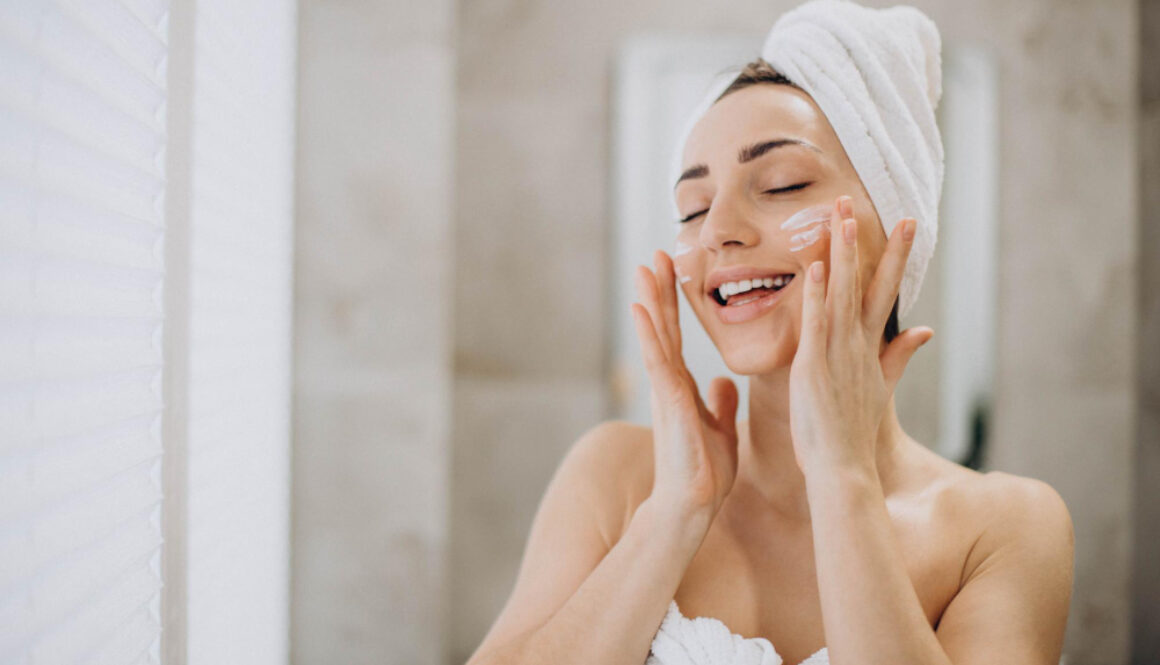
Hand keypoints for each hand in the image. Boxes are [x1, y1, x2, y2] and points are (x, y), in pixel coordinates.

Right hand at [631, 250, 740, 519]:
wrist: (693, 504)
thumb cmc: (705, 472)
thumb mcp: (721, 429)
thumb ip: (719, 403)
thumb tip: (723, 381)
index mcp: (682, 387)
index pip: (676, 335)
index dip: (673, 302)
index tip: (672, 269)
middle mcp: (670, 383)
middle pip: (663, 326)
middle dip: (660, 290)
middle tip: (656, 254)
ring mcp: (665, 391)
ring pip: (656, 336)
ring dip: (650, 301)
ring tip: (645, 268)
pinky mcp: (667, 401)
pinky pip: (657, 360)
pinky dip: (649, 333)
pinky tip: (642, 309)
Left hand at [788, 196, 933, 475]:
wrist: (843, 468)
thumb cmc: (853, 431)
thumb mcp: (881, 387)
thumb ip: (900, 355)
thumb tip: (925, 330)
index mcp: (869, 347)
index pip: (885, 291)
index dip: (895, 256)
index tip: (905, 223)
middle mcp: (857, 344)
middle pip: (867, 282)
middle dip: (870, 241)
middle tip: (869, 202)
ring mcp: (837, 352)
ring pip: (841, 292)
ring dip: (843, 253)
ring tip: (843, 216)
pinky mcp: (814, 365)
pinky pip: (816, 323)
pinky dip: (818, 296)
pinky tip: (817, 268)